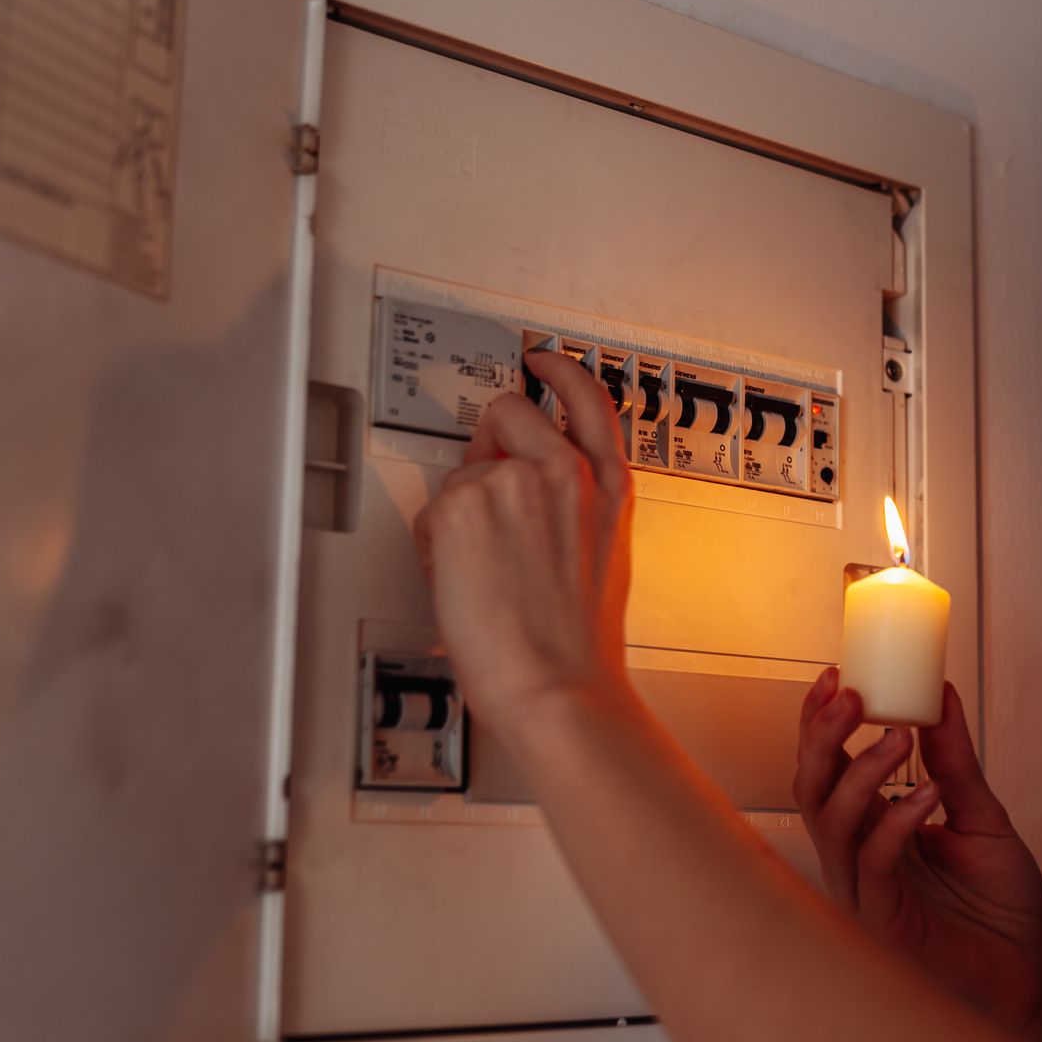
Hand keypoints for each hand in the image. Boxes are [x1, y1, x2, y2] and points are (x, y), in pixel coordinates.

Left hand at [413, 350, 633, 734]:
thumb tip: (531, 491)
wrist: (554, 682)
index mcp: (608, 485)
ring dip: (463, 510)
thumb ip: (575, 504)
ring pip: (465, 470)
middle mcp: (563, 472)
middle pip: (509, 415)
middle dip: (490, 444)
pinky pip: (434, 509)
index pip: (588, 397)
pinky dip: (436, 543)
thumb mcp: (604, 555)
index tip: (542, 359)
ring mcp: (510, 482)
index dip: (559, 370)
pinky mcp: (462, 503)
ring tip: (483, 570)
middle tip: (485, 489)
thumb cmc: (576, 643)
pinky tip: (462, 580)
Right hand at [795, 672, 1041, 1030]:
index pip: (829, 766)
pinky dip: (896, 822)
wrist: (1029, 973)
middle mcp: (858, 856)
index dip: (822, 722)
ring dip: (860, 772)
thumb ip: (954, 761)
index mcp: (872, 828)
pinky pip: (875, 864)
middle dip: (821, 737)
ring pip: (832, 823)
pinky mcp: (884, 920)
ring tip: (898, 738)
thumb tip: (940, 695)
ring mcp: (865, 890)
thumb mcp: (981, 815)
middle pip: (812, 788)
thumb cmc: (1000, 909)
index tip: (837, 675)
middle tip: (848, 695)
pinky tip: (926, 795)